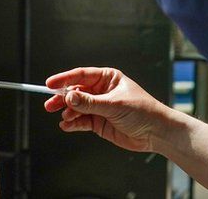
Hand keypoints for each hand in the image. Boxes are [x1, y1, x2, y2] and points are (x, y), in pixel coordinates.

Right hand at [44, 67, 174, 152]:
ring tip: (65, 118)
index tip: (49, 84)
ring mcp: (99, 107)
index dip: (64, 79)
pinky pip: (82, 121)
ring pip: (77, 107)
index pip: (81, 75)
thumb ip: (89, 102)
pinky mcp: (99, 123)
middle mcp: (101, 91)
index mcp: (107, 78)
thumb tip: (68, 96)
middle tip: (49, 105)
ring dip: (68, 112)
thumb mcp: (114, 105)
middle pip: (76, 92)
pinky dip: (73, 123)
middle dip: (62, 98)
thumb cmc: (142, 111)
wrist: (157, 133)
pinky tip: (67, 126)